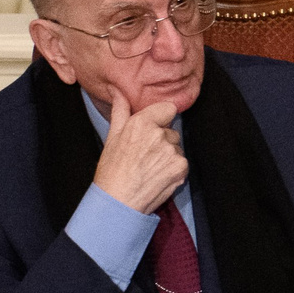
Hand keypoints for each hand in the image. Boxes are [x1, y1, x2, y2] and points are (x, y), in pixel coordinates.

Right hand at [94, 86, 187, 213]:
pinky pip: (182, 162)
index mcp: (142, 122)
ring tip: (149, 168)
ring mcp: (172, 151)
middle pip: (171, 131)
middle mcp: (159, 134)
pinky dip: (173, 169)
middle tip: (145, 156)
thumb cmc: (111, 171)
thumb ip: (120, 110)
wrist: (117, 202)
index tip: (153, 129)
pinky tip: (158, 176)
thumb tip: (117, 90)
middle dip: (162, 140)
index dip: (161, 118)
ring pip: (177, 147)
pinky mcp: (181, 167)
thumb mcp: (112, 137)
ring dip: (168, 155)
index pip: (168, 108)